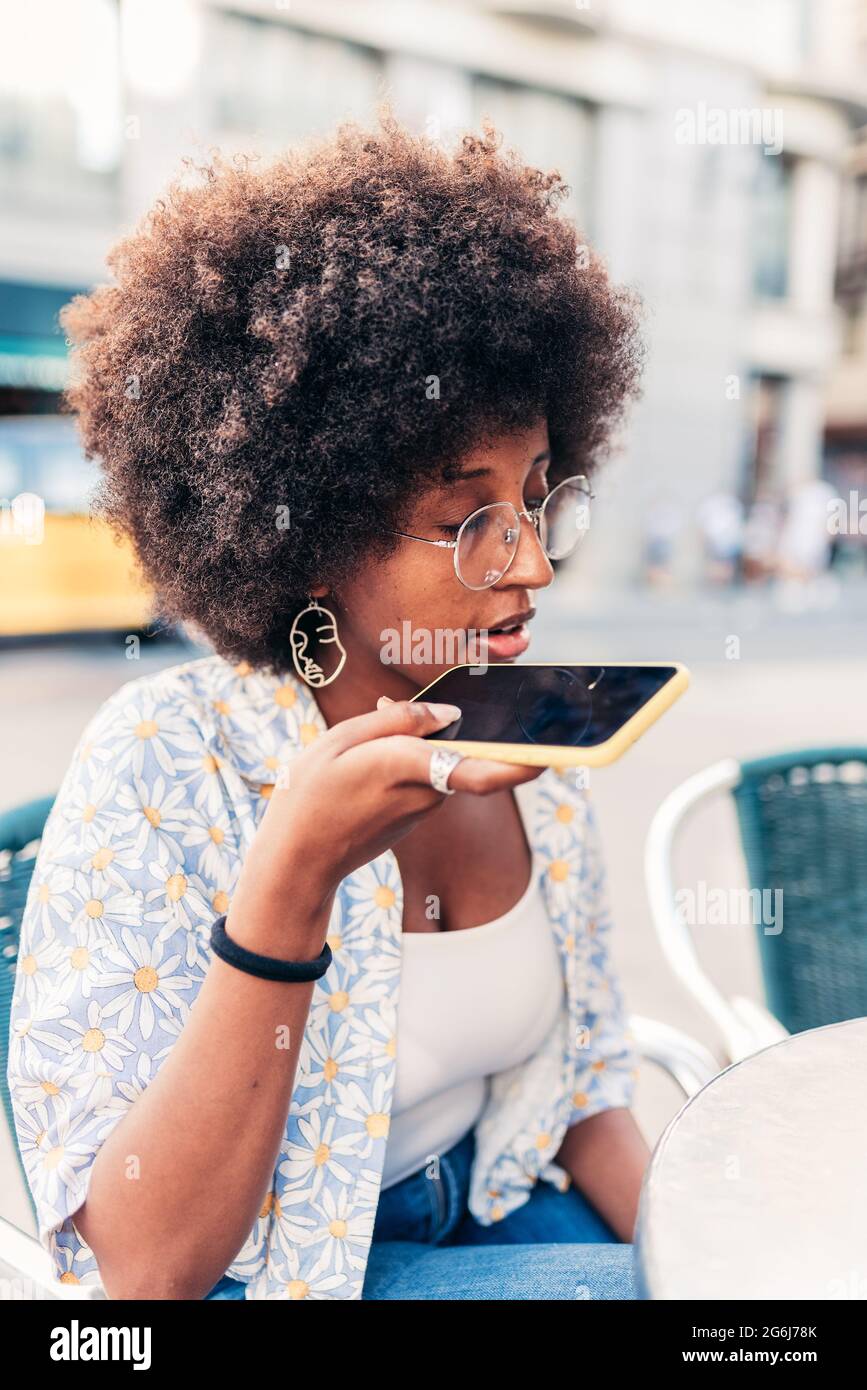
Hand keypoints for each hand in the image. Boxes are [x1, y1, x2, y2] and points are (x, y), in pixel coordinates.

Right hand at [235, 697, 543, 909]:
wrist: (295, 861)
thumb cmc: (309, 795)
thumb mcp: (341, 740)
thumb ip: (398, 722)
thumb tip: (449, 715)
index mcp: (406, 766)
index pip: (480, 769)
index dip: (523, 762)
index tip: (556, 751)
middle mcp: (424, 793)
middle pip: (464, 755)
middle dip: (464, 729)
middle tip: (453, 714)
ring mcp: (421, 811)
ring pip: (442, 766)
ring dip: (425, 746)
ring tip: (373, 732)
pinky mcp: (414, 821)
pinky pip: (425, 781)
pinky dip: (410, 764)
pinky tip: (370, 759)